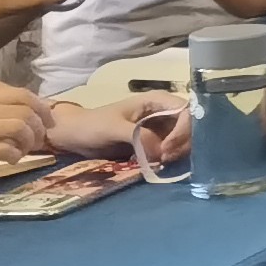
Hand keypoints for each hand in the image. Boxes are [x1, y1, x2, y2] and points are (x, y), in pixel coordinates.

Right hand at [0, 83, 51, 184]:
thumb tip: (19, 115)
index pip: (16, 94)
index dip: (40, 107)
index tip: (47, 121)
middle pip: (20, 110)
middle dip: (38, 126)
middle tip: (39, 140)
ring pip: (14, 127)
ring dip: (28, 141)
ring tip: (24, 151)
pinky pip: (0, 150)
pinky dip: (13, 155)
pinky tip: (11, 160)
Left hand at [42, 97, 181, 163]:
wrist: (74, 136)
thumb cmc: (91, 126)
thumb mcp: (113, 128)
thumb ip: (139, 137)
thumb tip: (161, 152)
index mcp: (157, 100)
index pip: (187, 111)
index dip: (184, 130)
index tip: (167, 148)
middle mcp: (164, 112)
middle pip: (191, 126)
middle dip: (182, 143)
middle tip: (165, 158)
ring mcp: (162, 128)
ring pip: (185, 140)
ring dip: (178, 153)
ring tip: (160, 162)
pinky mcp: (157, 142)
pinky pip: (173, 150)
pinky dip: (171, 158)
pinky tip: (158, 164)